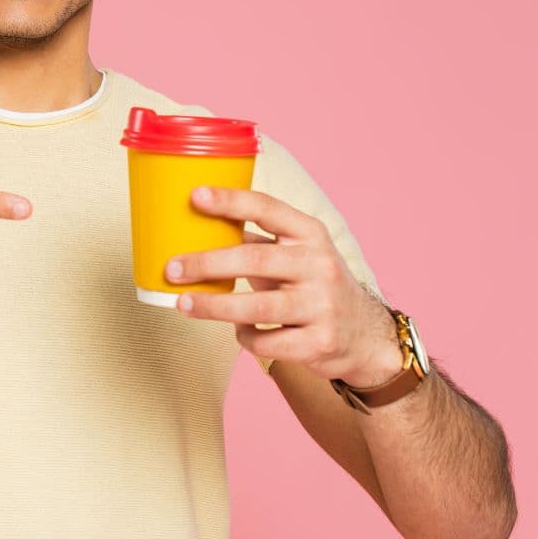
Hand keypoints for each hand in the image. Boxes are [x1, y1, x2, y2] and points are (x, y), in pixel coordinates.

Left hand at [165, 185, 402, 386]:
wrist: (365, 335)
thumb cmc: (313, 285)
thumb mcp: (296, 254)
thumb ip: (255, 243)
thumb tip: (195, 232)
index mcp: (310, 234)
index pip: (267, 209)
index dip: (230, 201)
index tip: (195, 195)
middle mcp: (319, 265)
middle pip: (254, 260)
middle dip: (206, 263)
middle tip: (172, 269)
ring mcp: (322, 306)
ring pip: (255, 307)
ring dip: (213, 306)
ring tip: (183, 304)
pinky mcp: (319, 342)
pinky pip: (265, 342)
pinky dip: (244, 337)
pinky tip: (241, 331)